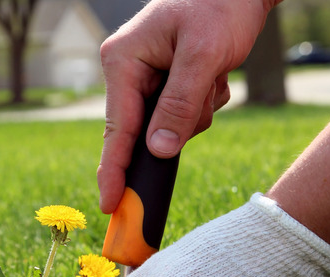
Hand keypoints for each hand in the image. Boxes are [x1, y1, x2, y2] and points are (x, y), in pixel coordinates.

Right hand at [98, 0, 278, 212]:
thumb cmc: (220, 5)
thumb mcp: (203, 55)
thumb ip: (179, 105)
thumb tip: (158, 151)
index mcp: (123, 61)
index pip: (117, 128)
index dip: (113, 170)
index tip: (109, 205)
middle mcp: (128, 72)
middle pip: (143, 129)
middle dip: (177, 124)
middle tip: (204, 92)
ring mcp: (146, 78)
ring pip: (168, 125)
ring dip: (197, 111)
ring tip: (215, 73)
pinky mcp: (166, 83)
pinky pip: (183, 114)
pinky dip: (203, 103)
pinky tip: (215, 74)